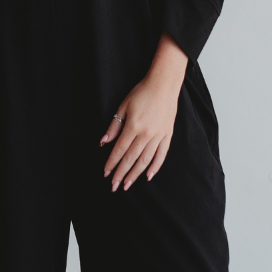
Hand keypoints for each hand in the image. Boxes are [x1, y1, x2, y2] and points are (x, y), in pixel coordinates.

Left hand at [100, 33, 187, 190]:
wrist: (164, 84)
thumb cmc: (141, 93)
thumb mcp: (123, 106)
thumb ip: (114, 126)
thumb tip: (103, 143)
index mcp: (133, 126)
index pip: (120, 150)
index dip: (112, 163)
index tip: (105, 173)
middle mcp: (146, 134)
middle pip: (131, 158)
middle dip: (121, 173)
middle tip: (114, 186)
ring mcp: (158, 136)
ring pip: (145, 160)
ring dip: (135, 174)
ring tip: (127, 184)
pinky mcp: (167, 135)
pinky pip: (161, 155)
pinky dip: (154, 167)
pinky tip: (147, 176)